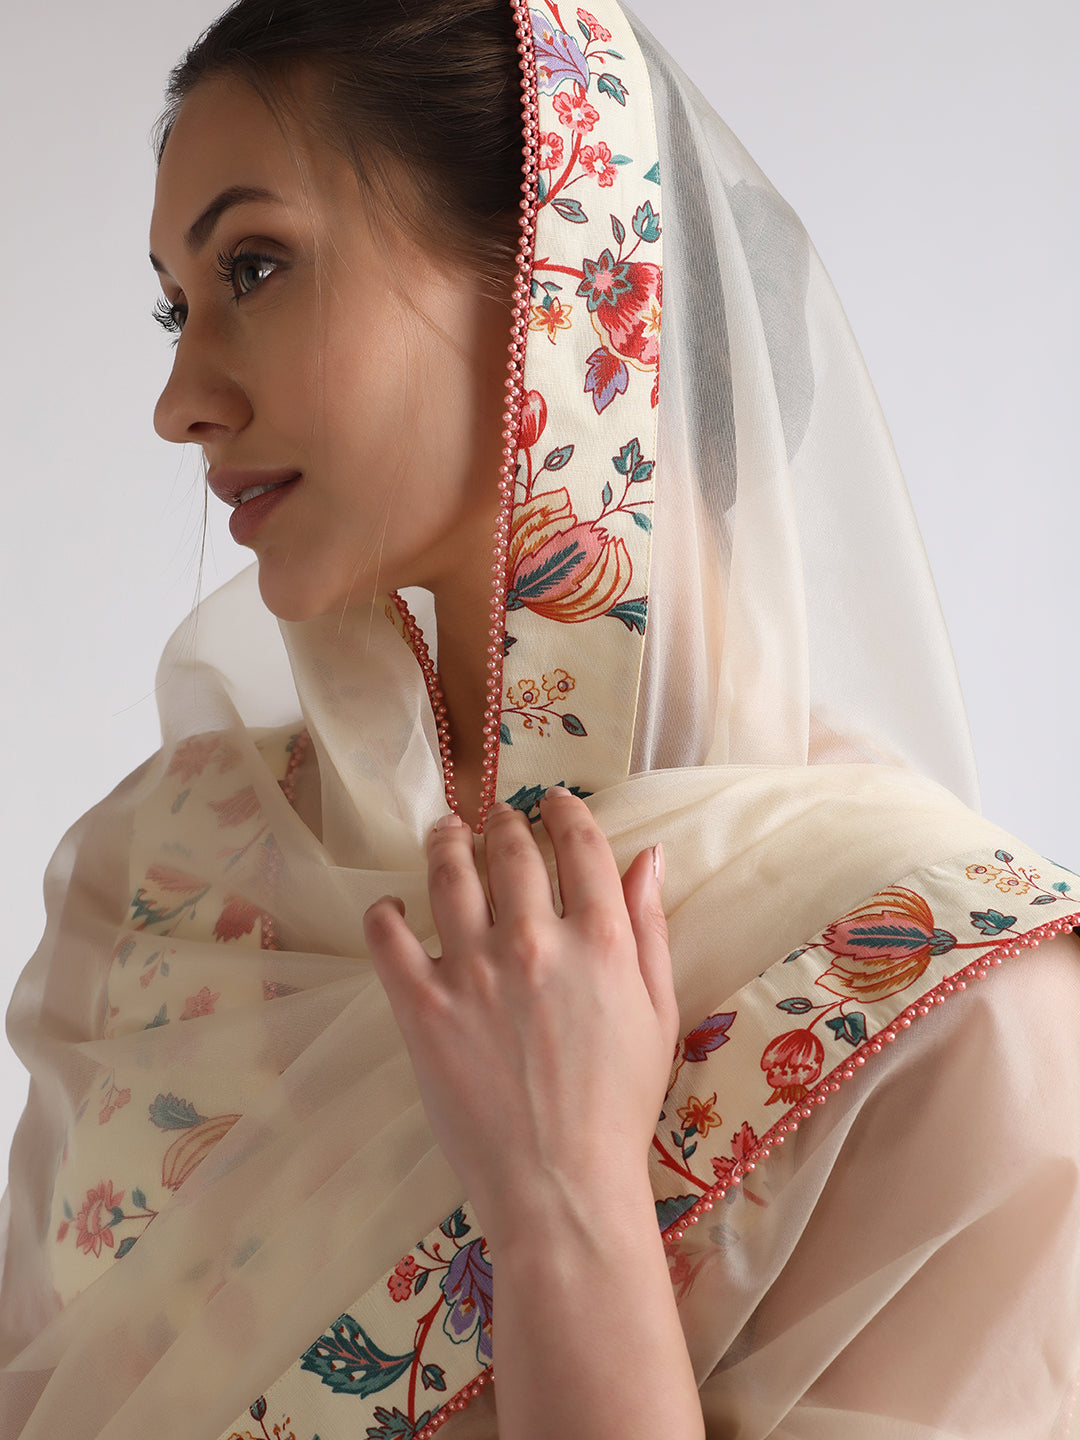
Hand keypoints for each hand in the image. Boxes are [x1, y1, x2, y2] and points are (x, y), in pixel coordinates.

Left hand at [363, 789, 677, 1245]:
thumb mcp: (657, 1013)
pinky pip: (388, 937)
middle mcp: (535, 940)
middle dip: (504, 823)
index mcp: (600, 940)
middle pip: (511, 851)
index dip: (565, 812)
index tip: (554, 801)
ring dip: (446, 842)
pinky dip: (385, 912)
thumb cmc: (619, 1106)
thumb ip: (651, 928)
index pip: (580, 846)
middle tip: (497, 819)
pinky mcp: (421, 1007)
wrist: (561, 1186)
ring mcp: (472, 971)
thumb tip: (650, 856)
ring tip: (444, 833)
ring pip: (448, 876)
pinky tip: (391, 907)